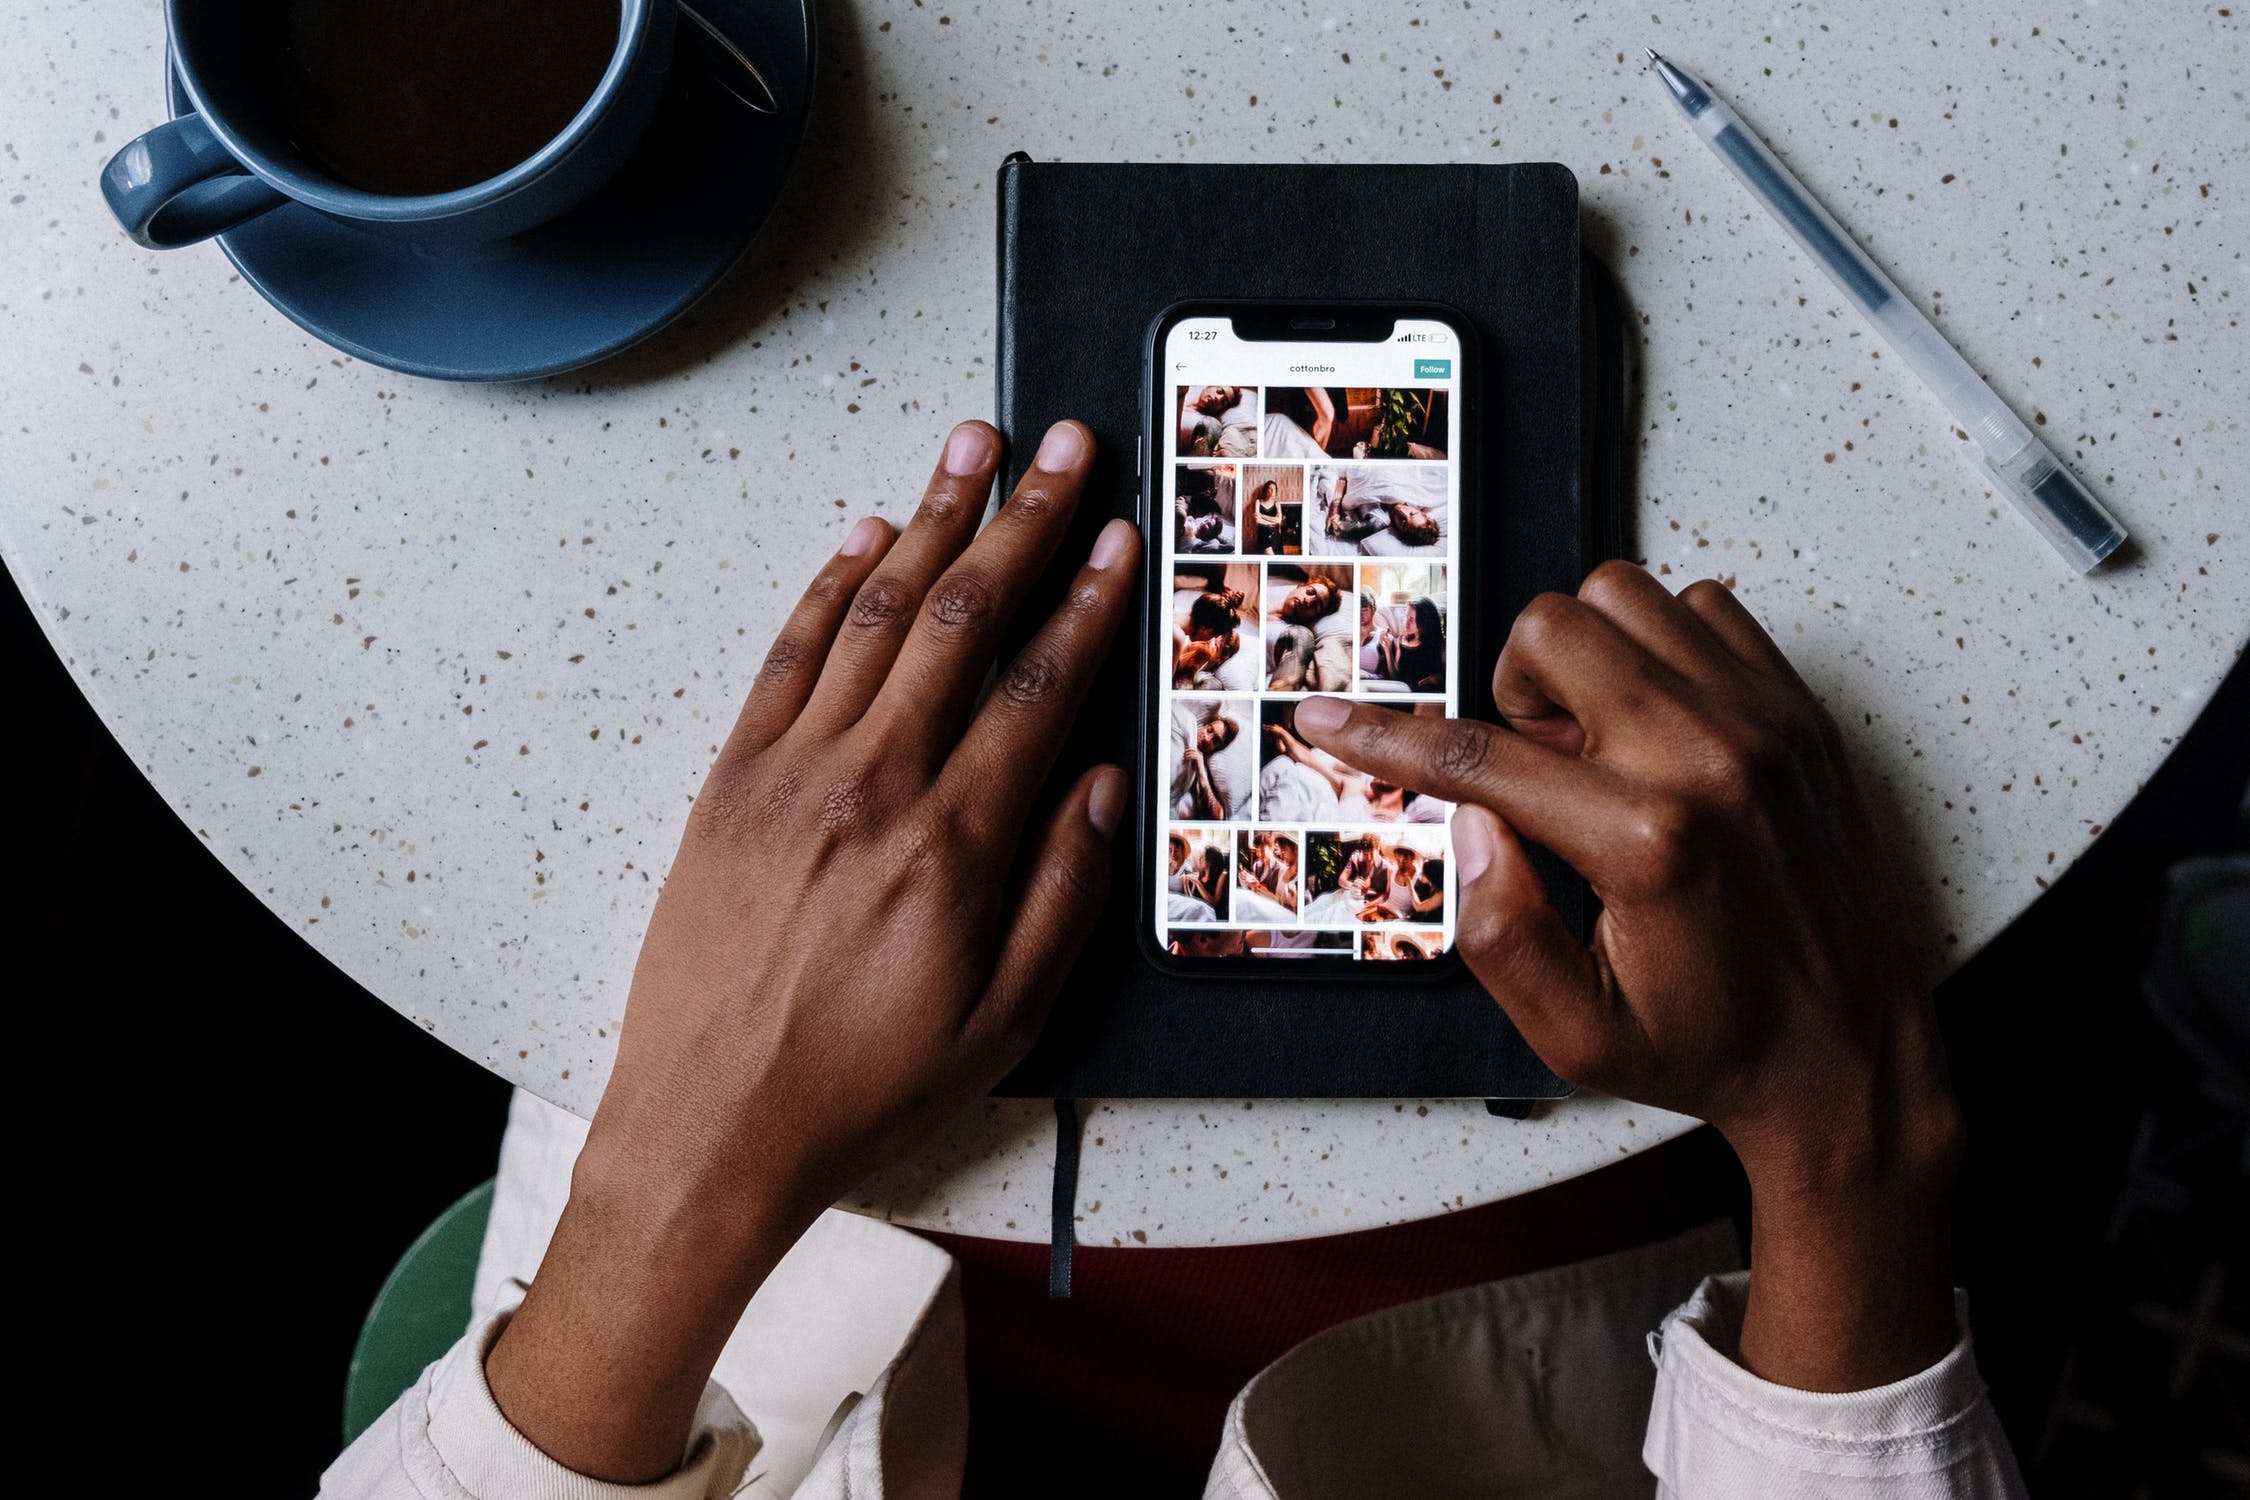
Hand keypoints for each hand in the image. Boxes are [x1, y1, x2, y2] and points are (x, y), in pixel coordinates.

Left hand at [486, 419, 1137, 1479]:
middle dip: (1024, 523)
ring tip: (974, 448)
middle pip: (963, 620)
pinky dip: (829, 586)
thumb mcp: (1004, 1022)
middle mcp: (872, 785)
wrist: (711, 1128)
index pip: (1037, 687)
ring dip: (931, 521)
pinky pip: (787, 655)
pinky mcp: (731, 779)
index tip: (1118, 538)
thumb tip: (1100, 785)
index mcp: (952, 845)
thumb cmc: (860, 1087)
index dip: (1087, 603)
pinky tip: (865, 535)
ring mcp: (792, 771)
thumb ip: (1062, 894)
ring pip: (876, 614)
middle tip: (1065, 449)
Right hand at [1293, 561, 1961, 1390]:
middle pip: (1551, 629)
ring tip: (1597, 741)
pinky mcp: (1800, 710)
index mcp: (1646, 843)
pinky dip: (1661, 645)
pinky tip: (1657, 721)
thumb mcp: (1576, 1038)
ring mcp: (1765, 722)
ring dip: (1583, 654)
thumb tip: (1468, 824)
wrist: (1850, 1055)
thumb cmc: (1716, 1046)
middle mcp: (1711, 760)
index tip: (1327, 720)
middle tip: (1535, 766)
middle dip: (1512, 689)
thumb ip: (1499, 934)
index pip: (1479, 758)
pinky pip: (1705, 606)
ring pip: (1623, 596)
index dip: (1384, 736)